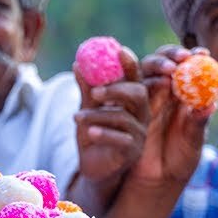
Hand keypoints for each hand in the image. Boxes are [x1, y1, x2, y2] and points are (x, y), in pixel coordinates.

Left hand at [74, 46, 148, 191]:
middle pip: (138, 94)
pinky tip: (88, 132)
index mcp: (131, 100)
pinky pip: (121, 139)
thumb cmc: (92, 135)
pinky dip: (103, 133)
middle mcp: (140, 114)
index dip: (130, 64)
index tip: (119, 50)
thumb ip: (86, 90)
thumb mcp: (86, 110)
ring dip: (97, 116)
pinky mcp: (133, 151)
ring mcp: (139, 133)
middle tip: (94, 92)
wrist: (92, 167)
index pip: (135, 78)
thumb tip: (77, 64)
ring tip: (76, 118)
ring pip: (123, 117)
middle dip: (116, 90)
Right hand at [127, 45, 215, 189]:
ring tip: (167, 71)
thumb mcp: (192, 144)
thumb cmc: (178, 161)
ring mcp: (144, 99)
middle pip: (162, 63)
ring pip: (142, 72)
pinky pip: (123, 91)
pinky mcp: (126, 109)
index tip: (199, 55)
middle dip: (169, 58)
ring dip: (151, 66)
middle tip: (178, 62)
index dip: (192, 58)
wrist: (154, 181)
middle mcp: (163, 92)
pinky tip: (139, 83)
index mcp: (184, 95)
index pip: (188, 68)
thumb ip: (197, 124)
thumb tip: (210, 105)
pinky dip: (125, 82)